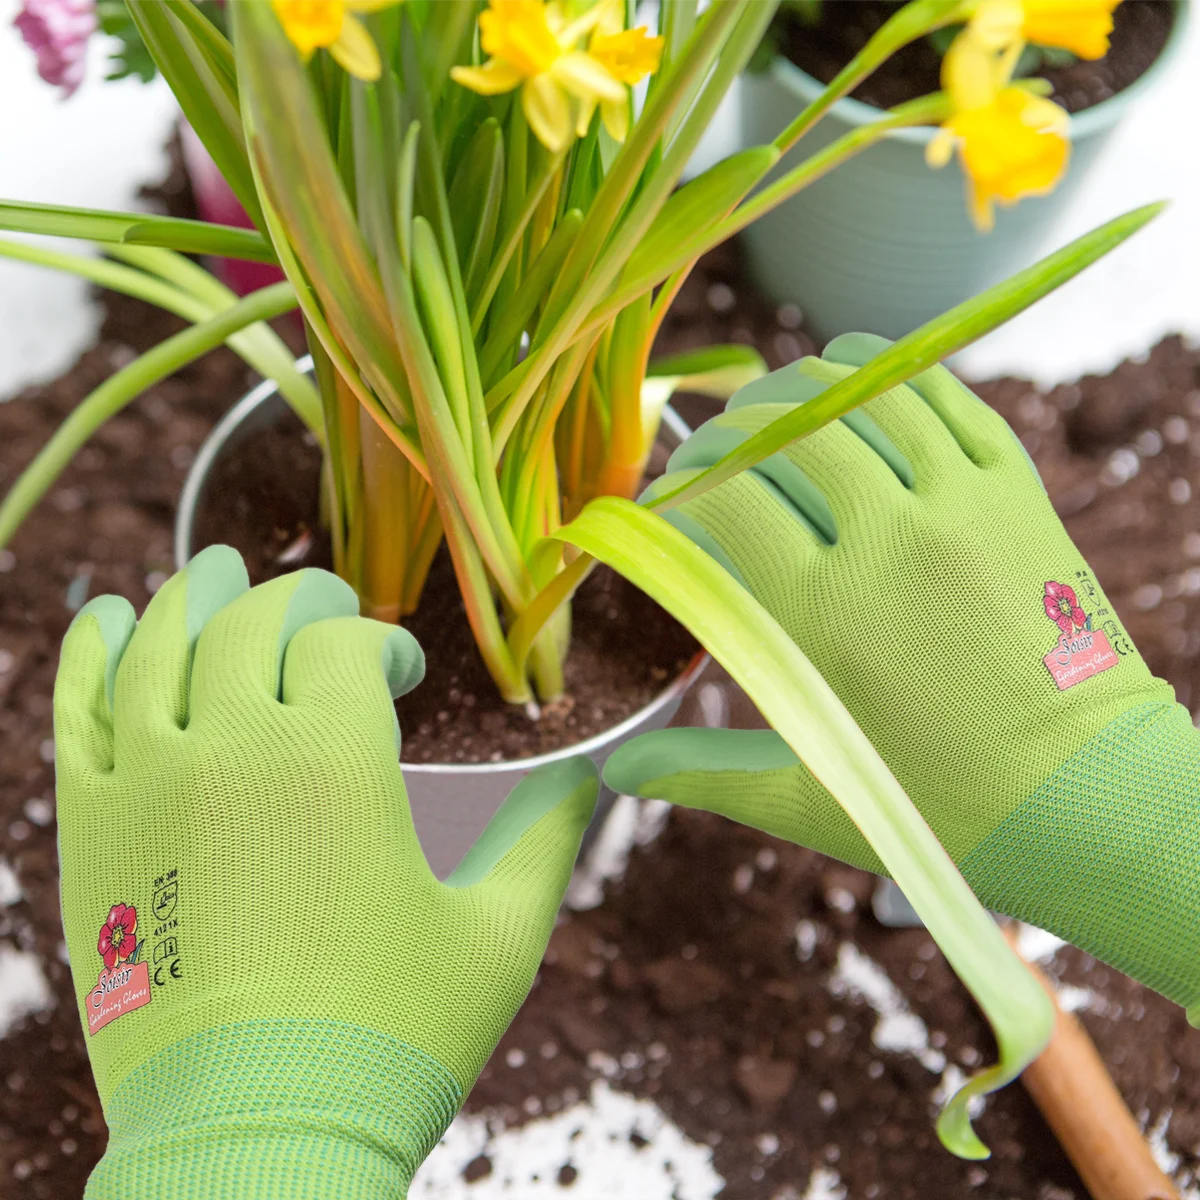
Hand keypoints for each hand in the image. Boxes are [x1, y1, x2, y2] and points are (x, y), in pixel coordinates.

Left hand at [55, 546, 596, 1197]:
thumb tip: (593, 777)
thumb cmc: (390, 1039)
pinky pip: (76, 714)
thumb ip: (546, 840)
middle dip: (294, 600)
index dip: (377, 642)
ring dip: (190, 596)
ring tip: (213, 569)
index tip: (399, 674)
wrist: (254, 1142)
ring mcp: (148, 786)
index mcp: (333, 761)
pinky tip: (103, 614)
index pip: (341, 643)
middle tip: (322, 608)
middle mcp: (232, 750)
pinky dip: (86, 653)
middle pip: (250, 622)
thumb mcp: (498, 937)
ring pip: (157, 646)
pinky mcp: (90, 834)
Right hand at [609, 333, 1199, 1014]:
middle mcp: (890, 541)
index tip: (663, 498)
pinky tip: (855, 377)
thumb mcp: (808, 798)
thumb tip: (615, 774)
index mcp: (823, 615)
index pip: (724, 499)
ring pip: (862, 393)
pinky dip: (890, 371)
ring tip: (771, 405)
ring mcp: (963, 504)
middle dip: (727, 428)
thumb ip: (700, 774)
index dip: (678, 482)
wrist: (1090, 801)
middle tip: (710, 451)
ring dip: (800, 386)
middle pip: (783, 431)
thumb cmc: (941, 811)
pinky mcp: (1018, 488)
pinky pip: (944, 394)